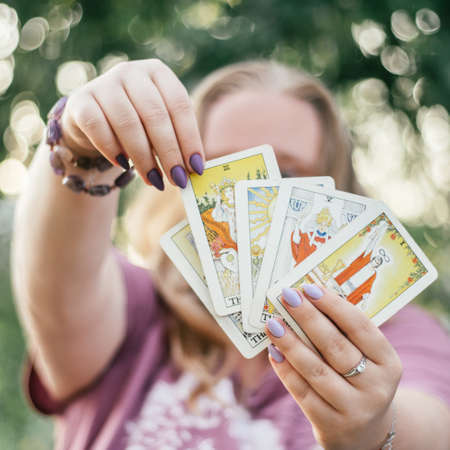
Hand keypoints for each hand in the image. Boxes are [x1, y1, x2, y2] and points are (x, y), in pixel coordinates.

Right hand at [60, 59, 204, 189]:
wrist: (93, 121)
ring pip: (128, 124)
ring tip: (155, 181)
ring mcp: (104, 83)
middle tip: (177, 180)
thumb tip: (194, 170)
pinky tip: (124, 166)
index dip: (190, 138)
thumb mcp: (159, 127)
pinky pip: (98, 128)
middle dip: (170, 153)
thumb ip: (176, 142)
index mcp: (158, 72)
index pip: (179, 104)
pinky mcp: (80, 101)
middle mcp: (131, 72)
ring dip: (144, 158)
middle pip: (155, 115)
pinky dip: (112, 150)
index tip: (196, 167)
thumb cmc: (137, 125)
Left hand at [265, 285, 401, 449]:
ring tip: (273, 323)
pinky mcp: (330, 425)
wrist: (365, 432)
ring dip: (291, 343)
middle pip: (335, 346)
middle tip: (287, 297)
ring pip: (316, 370)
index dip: (333, 305)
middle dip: (308, 318)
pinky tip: (273, 351)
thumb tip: (306, 300)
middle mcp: (376, 387)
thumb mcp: (366, 359)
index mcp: (389, 363)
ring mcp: (354, 409)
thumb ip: (343, 334)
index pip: (360, 327)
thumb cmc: (360, 379)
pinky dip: (285, 369)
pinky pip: (302, 392)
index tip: (309, 288)